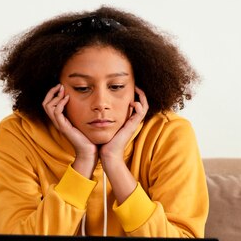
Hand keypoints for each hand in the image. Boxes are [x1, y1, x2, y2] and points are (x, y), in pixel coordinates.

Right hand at [42, 84, 97, 158]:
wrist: (89, 151)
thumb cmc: (88, 137)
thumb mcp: (83, 121)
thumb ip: (80, 112)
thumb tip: (87, 100)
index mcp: (60, 120)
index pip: (48, 104)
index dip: (52, 94)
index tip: (61, 87)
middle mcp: (57, 121)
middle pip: (45, 104)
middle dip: (51, 92)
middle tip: (60, 86)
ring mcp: (59, 124)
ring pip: (48, 107)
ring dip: (55, 96)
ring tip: (63, 91)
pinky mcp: (63, 127)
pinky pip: (56, 112)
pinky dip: (60, 103)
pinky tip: (67, 99)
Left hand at [99, 87, 148, 203]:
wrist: (108, 154)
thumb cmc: (104, 142)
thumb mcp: (105, 127)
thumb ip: (103, 119)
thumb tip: (96, 111)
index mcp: (127, 121)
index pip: (136, 106)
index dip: (135, 96)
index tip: (129, 88)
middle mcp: (132, 122)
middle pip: (143, 104)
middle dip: (141, 94)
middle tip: (136, 85)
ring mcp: (134, 124)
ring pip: (144, 107)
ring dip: (142, 97)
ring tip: (137, 89)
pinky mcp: (133, 127)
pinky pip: (141, 114)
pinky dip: (139, 106)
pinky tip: (133, 102)